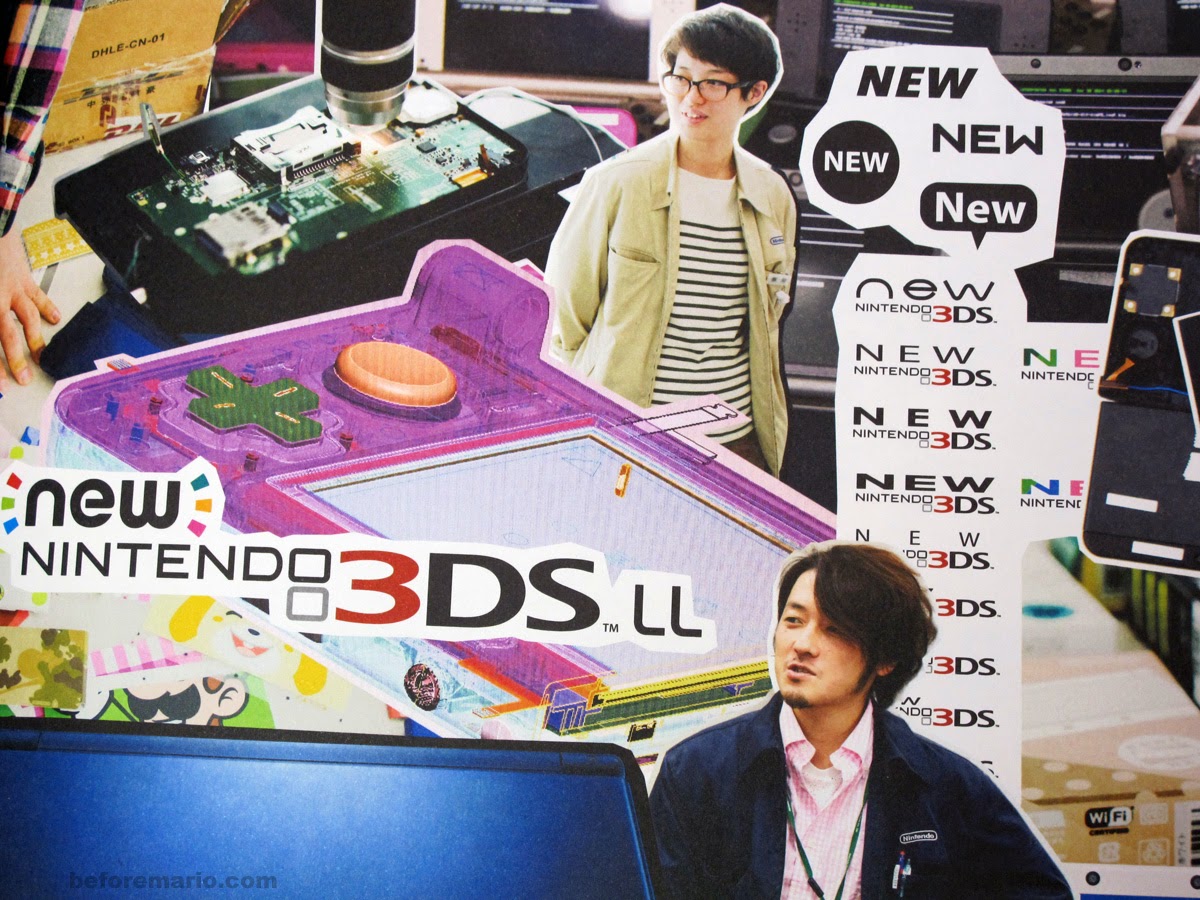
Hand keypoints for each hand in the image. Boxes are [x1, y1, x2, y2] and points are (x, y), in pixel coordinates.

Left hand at [0, 227, 60, 385]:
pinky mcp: (23, 277)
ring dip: (35, 340)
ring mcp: (12, 289)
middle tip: (23, 379)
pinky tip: (56, 319)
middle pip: (8, 337)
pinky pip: (38, 297)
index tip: (2, 383)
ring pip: (27, 321)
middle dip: (15, 360)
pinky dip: (48, 309)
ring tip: (42, 357)